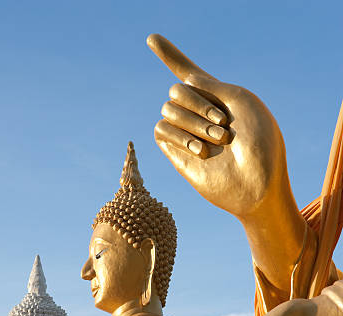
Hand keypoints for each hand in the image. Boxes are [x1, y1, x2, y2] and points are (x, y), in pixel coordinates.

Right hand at [147, 34, 291, 219]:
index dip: (171, 56)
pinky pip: (161, 130)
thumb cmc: (258, 142)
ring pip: (167, 110)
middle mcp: (200, 114)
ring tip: (218, 142)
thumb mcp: (239, 100)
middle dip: (198, 103)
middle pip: (176, 90)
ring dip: (193, 122)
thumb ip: (209, 85)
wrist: (257, 182)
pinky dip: (180, 136)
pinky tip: (200, 152)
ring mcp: (188, 134)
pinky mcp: (177, 154)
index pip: (188, 73)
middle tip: (224, 125)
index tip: (152, 38)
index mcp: (219, 97)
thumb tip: (183, 81)